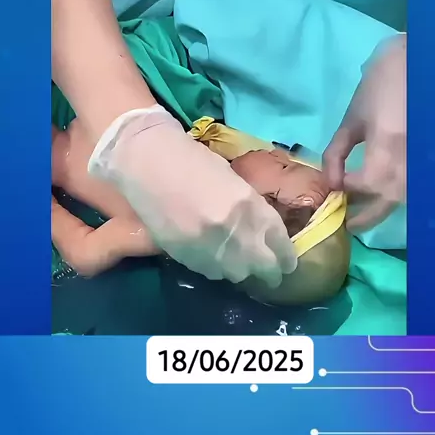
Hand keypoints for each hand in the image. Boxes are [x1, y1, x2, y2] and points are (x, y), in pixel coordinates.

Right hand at [88, 106, 296, 285]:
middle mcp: (235, 231)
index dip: (286, 258)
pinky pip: (210, 272)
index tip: (287, 263)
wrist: (146, 161)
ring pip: (236, 274)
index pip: (280, 245)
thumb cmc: (190, 161)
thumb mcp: (233, 181)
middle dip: (269, 272)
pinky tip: (214, 257)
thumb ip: (250, 210)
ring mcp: (209, 247)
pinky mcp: (185, 256)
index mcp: (251, 206)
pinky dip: (216, 268)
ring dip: (240, 270)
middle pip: (263, 268)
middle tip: (270, 272)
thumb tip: (260, 235)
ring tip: (239, 263)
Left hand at [323, 35, 405, 231]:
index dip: (349, 189)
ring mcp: (419, 156)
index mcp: (386, 143)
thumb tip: (331, 184)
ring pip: (404, 196)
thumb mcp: (351, 121)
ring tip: (364, 212)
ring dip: (383, 208)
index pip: (366, 183)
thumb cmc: (377, 89)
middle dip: (368, 216)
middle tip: (350, 224)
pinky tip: (382, 196)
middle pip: (389, 200)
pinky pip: (412, 184)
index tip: (337, 189)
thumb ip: (336, 153)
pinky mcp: (424, 156)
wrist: (413, 67)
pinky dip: (397, 195)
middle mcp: (407, 155)